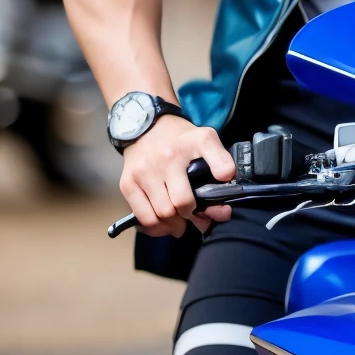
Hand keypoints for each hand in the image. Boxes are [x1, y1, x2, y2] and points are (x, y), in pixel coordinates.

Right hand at [118, 117, 235, 236]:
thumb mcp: (206, 139)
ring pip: (163, 214)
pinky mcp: (128, 183)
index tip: (223, 205)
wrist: (145, 127)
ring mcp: (144, 171)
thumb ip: (221, 161)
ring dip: (175, 225)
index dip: (221, 188)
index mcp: (194, 143)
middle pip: (183, 203)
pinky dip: (156, 227)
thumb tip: (226, 185)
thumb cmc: (179, 140)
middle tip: (197, 218)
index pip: (219, 165)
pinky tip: (164, 223)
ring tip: (181, 222)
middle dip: (194, 216)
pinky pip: (144, 217)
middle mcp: (167, 157)